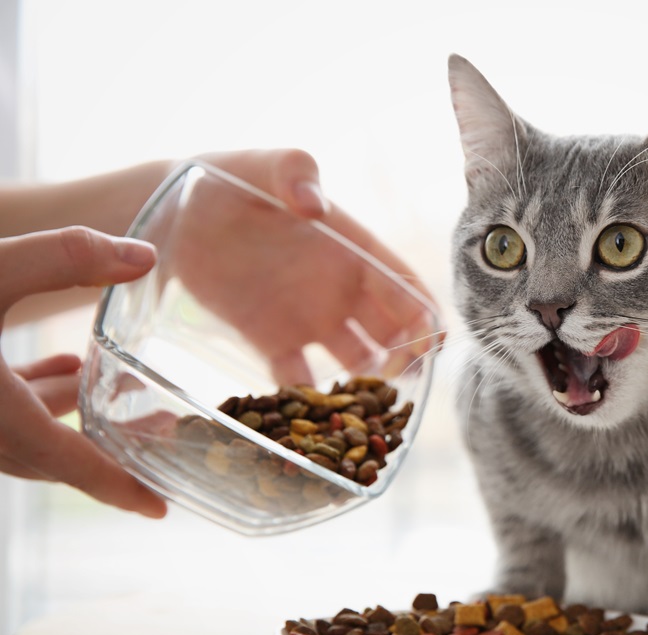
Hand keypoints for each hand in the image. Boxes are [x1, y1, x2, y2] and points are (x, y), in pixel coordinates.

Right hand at [0, 227, 166, 516]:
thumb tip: (144, 255)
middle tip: (162, 436)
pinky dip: (33, 402)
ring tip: (119, 393)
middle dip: (109, 449)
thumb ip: (68, 258)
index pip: (72, 467)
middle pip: (52, 458)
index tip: (160, 512)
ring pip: (22, 438)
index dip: (120, 490)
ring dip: (71, 418)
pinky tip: (65, 372)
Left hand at [170, 149, 440, 383]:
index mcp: (353, 250)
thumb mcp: (265, 166)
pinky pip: (299, 378)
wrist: (175, 213)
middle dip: (408, 357)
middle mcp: (341, 290)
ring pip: (356, 360)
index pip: (404, 286)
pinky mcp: (272, 340)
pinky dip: (307, 400)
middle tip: (405, 377)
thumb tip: (315, 206)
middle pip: (391, 331)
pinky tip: (312, 417)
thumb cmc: (231, 181)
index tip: (433, 339)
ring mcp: (310, 318)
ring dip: (368, 384)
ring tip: (369, 404)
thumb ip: (294, 173)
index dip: (424, 314)